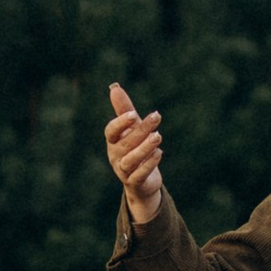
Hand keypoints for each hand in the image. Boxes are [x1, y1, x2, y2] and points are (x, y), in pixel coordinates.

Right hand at [105, 80, 164, 225]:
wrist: (142, 181)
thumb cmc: (135, 148)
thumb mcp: (132, 129)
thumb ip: (125, 110)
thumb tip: (114, 87)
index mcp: (113, 141)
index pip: (111, 131)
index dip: (121, 123)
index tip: (134, 114)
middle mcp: (115, 156)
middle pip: (126, 143)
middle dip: (141, 130)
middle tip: (157, 117)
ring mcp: (123, 170)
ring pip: (131, 159)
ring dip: (145, 147)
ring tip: (158, 136)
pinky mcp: (134, 182)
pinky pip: (140, 174)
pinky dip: (149, 164)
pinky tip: (159, 152)